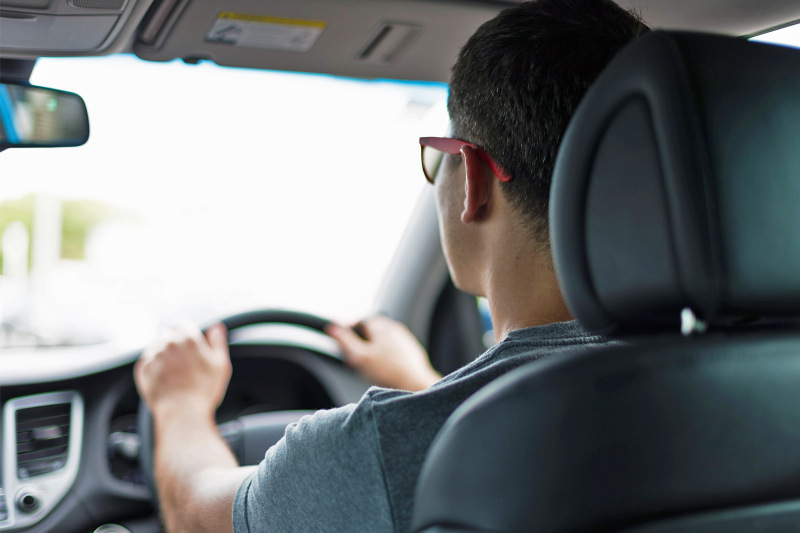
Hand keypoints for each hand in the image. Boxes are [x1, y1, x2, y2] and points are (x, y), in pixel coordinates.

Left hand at [135, 322, 231, 418]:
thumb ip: (218, 342)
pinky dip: (154, 368)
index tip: (188, 344)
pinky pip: (147, 362)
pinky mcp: (143, 370)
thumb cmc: (204, 391)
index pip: (181, 324)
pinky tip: (164, 379)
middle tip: (184, 363)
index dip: (185, 333)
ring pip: (156, 348)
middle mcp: (168, 343)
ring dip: (163, 355)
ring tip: (174, 373)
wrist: (182, 413)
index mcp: (188, 338)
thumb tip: (216, 328)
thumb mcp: (221, 364)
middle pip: (167, 335)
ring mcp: (154, 356)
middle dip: (174, 345)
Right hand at [326, 316, 440, 391]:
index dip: (348, 335)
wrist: (416, 384)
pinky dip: (386, 358)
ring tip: (371, 369)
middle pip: (370, 332)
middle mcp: (394, 327)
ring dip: (373, 352)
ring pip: (381, 342)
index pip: (358, 322)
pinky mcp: (411, 350)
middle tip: (357, 361)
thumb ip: (344, 341)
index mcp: (380, 325)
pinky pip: (393, 351)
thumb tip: (332, 328)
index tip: (345, 347)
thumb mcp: (360, 357)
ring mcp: (404, 338)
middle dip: (361, 345)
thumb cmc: (389, 372)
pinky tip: (385, 371)